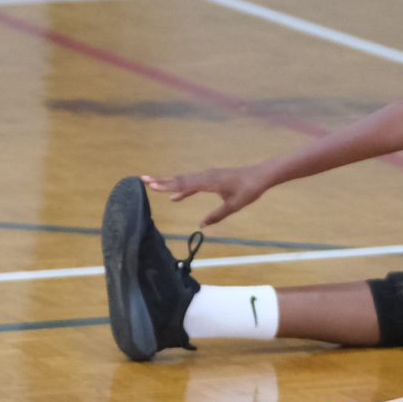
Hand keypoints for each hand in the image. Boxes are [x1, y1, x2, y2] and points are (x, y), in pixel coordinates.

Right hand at [144, 165, 270, 225]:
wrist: (259, 176)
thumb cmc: (248, 190)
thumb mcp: (233, 206)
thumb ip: (217, 215)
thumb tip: (202, 226)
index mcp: (209, 181)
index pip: (184, 184)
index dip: (167, 185)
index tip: (152, 185)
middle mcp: (205, 176)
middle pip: (180, 179)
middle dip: (162, 180)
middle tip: (143, 179)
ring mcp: (207, 176)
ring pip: (185, 180)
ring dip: (169, 183)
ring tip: (153, 185)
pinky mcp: (211, 178)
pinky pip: (193, 183)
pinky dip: (183, 188)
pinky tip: (176, 197)